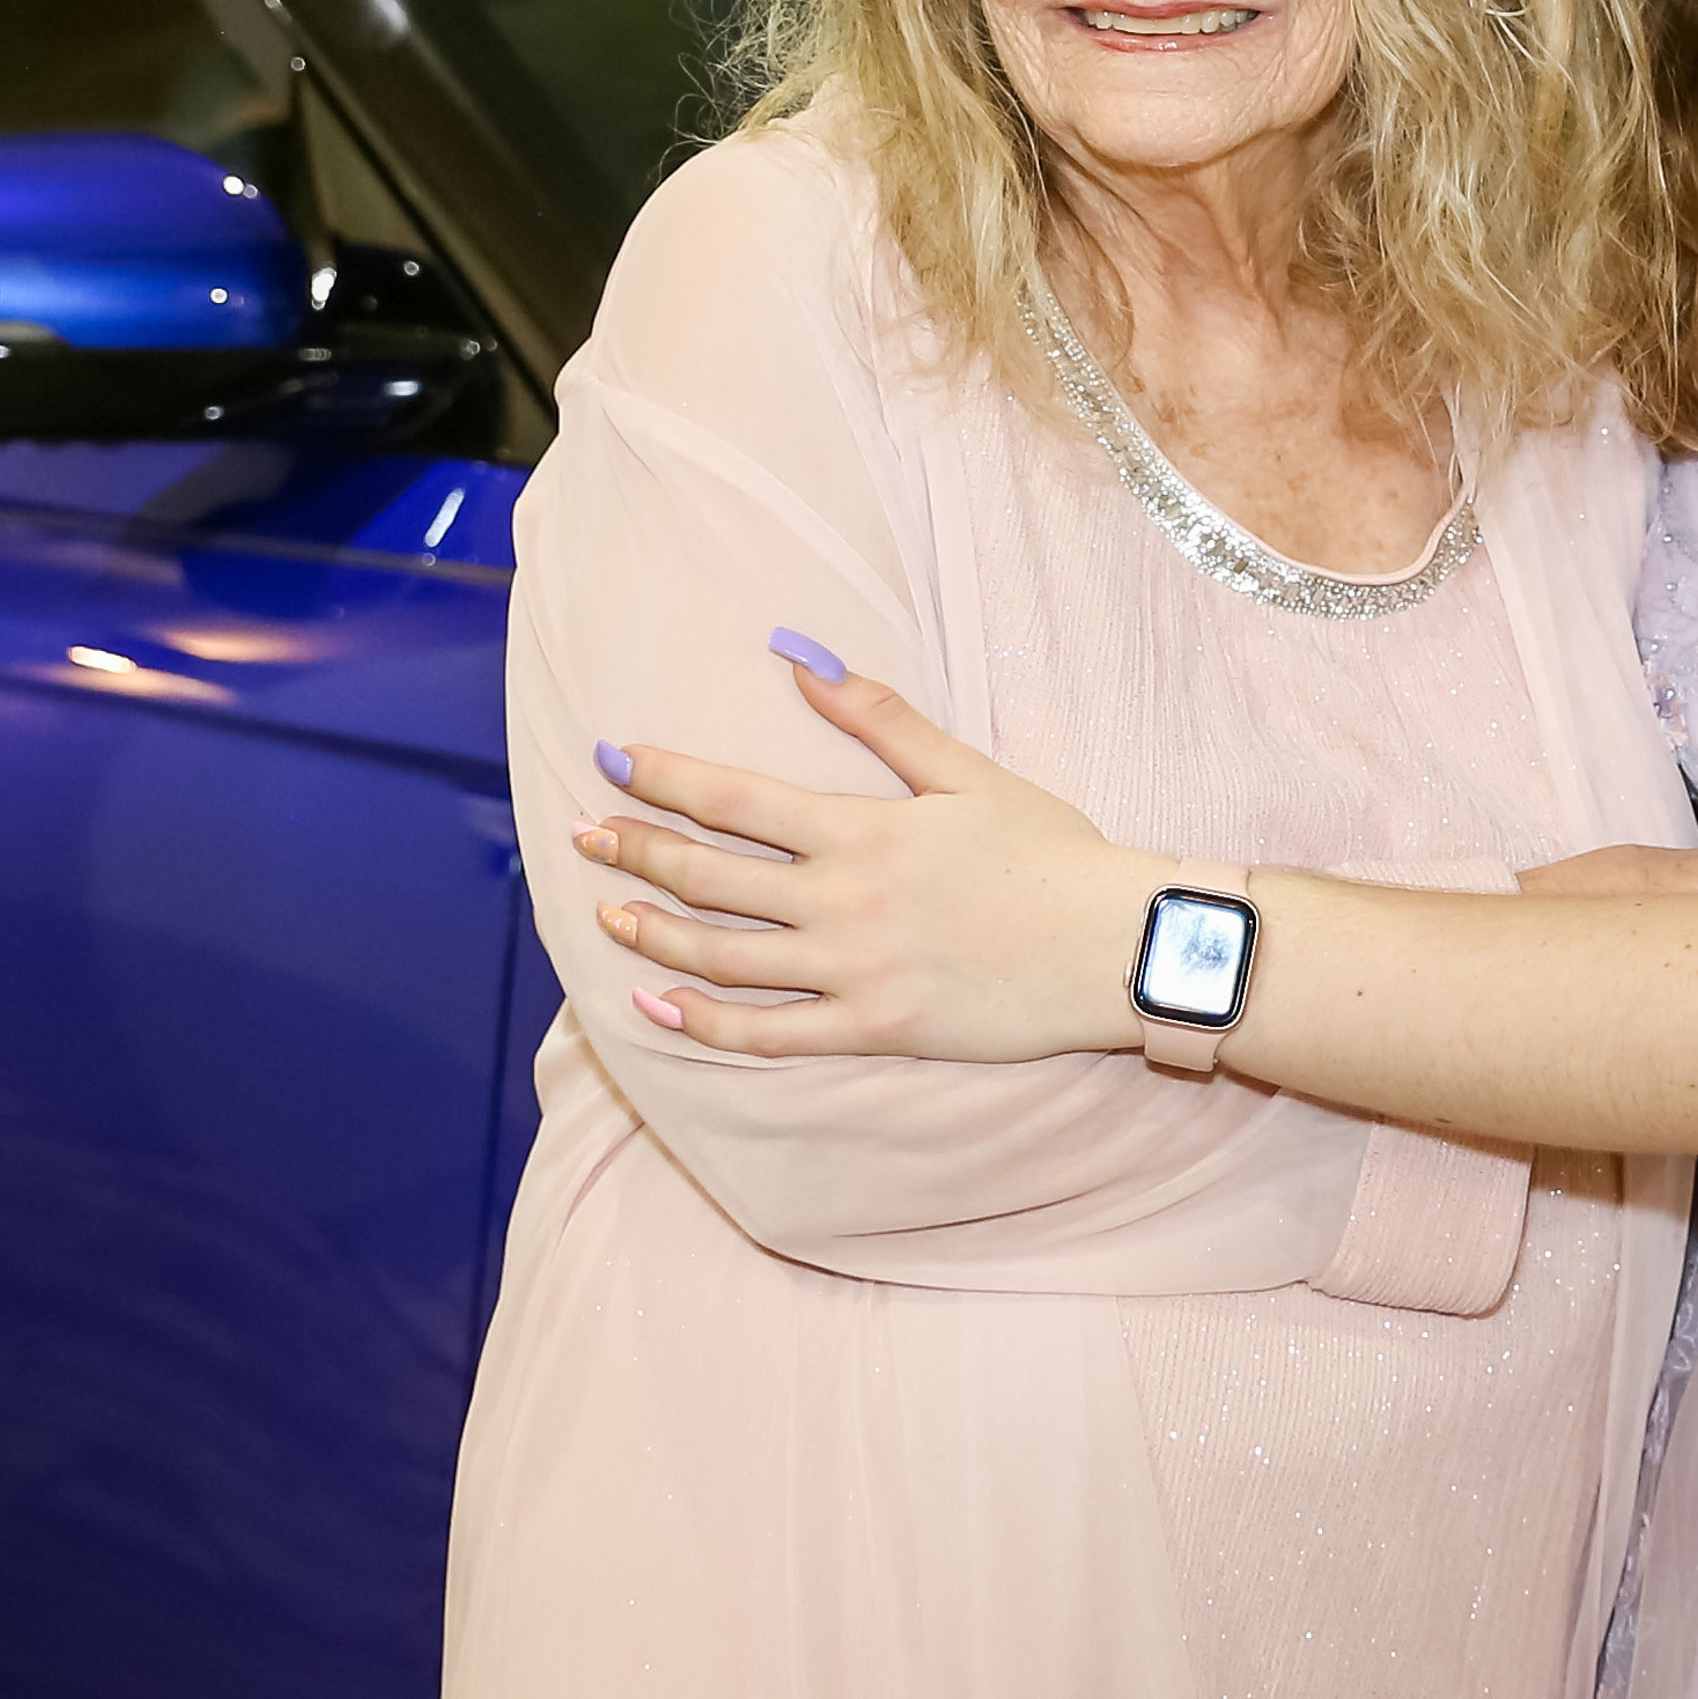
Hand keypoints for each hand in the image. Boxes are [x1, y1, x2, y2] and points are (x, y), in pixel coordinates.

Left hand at [586, 637, 1173, 1061]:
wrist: (1115, 946)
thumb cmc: (1048, 851)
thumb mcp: (965, 771)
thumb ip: (879, 720)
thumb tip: (800, 662)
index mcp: (860, 830)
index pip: (734, 798)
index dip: (664, 778)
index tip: (611, 761)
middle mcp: (841, 901)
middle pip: (710, 877)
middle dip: (637, 852)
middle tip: (582, 837)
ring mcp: (852, 972)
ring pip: (725, 957)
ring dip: (655, 933)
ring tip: (606, 915)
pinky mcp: (873, 1030)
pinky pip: (769, 1036)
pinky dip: (704, 1024)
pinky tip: (656, 1007)